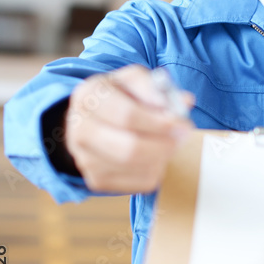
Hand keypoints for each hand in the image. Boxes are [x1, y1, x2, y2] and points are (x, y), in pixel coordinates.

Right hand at [65, 65, 194, 193]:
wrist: (96, 118)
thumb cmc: (120, 95)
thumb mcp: (135, 80)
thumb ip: (158, 88)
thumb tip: (184, 101)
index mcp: (88, 96)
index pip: (126, 115)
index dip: (159, 122)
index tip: (182, 122)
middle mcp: (80, 129)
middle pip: (128, 149)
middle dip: (163, 145)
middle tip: (183, 136)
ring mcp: (85, 158)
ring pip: (135, 168)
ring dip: (162, 157)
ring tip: (172, 142)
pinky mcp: (97, 180)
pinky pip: (138, 182)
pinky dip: (156, 170)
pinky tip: (158, 155)